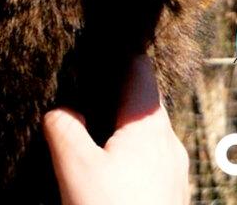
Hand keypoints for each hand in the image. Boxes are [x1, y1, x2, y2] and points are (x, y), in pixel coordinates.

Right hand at [43, 55, 189, 204]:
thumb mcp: (75, 168)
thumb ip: (64, 128)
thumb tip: (62, 110)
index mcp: (149, 126)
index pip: (140, 69)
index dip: (117, 54)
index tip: (94, 47)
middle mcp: (169, 143)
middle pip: (141, 101)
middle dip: (112, 96)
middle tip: (79, 94)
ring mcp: (174, 171)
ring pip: (144, 133)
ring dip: (118, 130)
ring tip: (87, 135)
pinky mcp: (170, 193)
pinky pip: (147, 160)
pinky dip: (125, 156)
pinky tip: (104, 171)